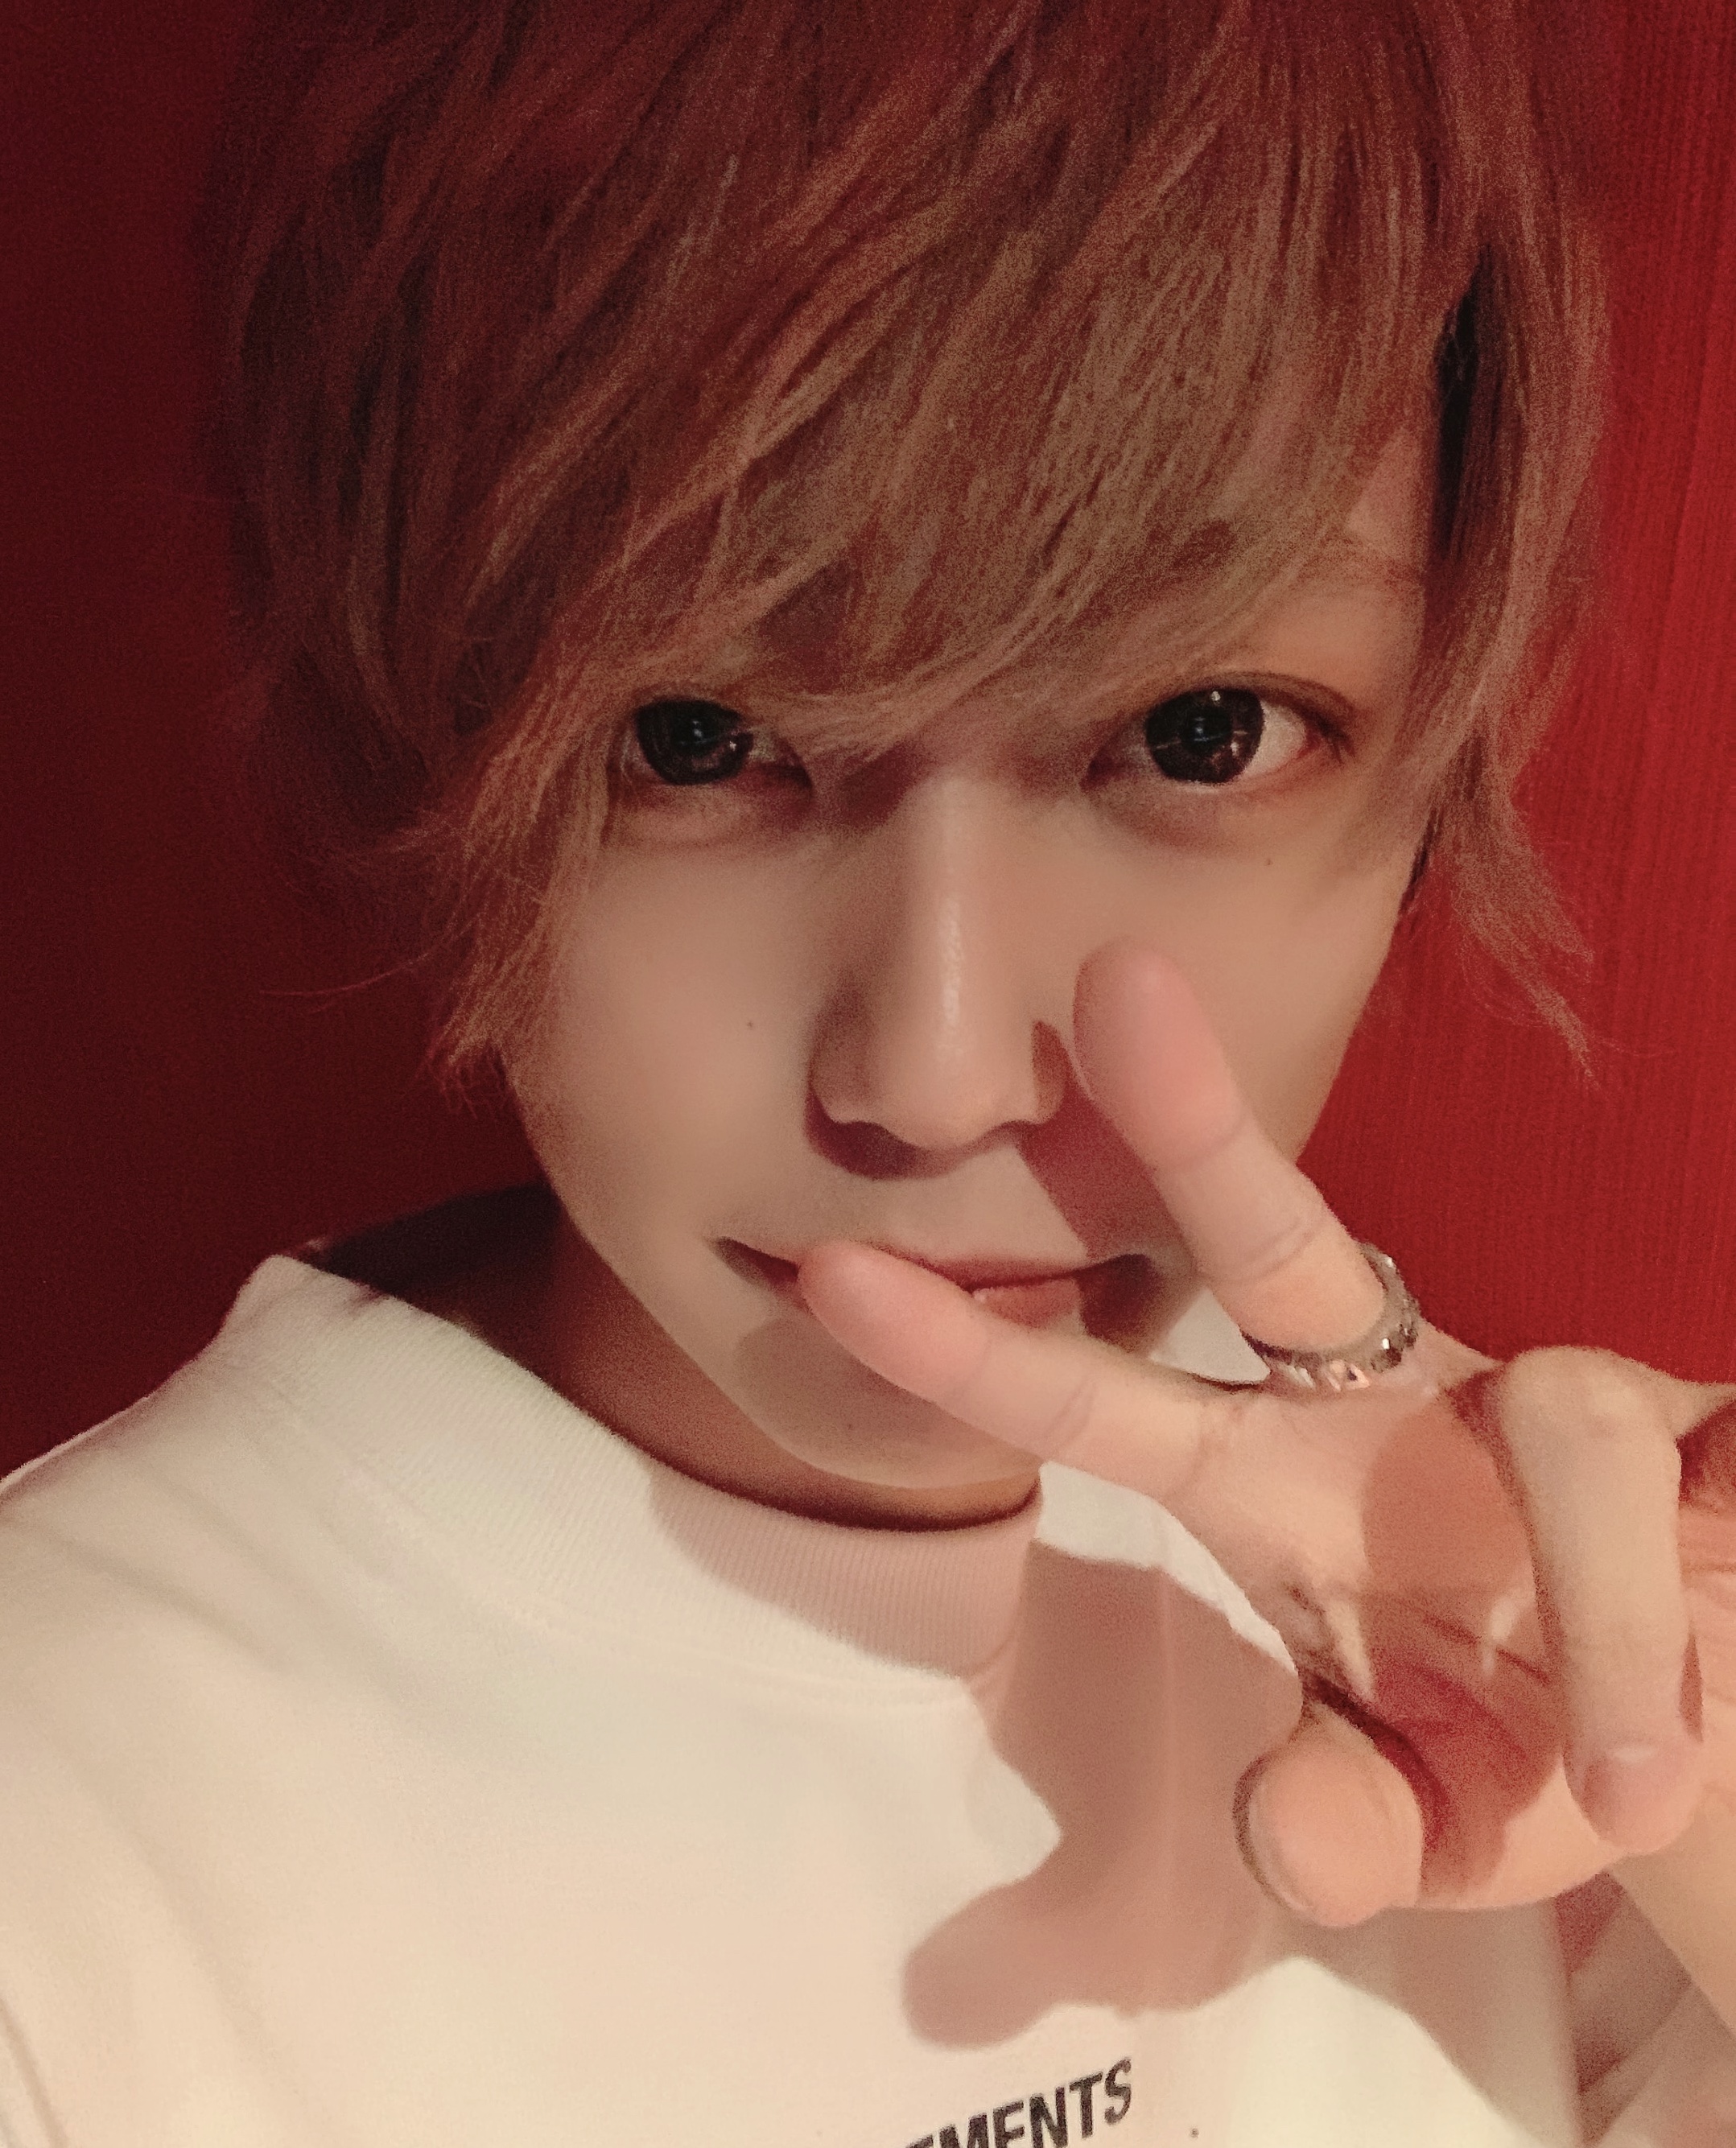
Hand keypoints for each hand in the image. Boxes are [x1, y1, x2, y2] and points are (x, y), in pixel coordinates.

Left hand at [798, 943, 1735, 1926]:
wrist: (1714, 1751)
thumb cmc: (1524, 1752)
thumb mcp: (1422, 1820)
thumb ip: (1336, 1832)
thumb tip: (1283, 1840)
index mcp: (1284, 1489)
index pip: (1109, 1404)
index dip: (979, 1349)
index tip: (830, 1281)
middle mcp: (1399, 1410)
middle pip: (1283, 1242)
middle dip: (1200, 1122)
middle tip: (1114, 987)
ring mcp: (1560, 1402)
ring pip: (1567, 1430)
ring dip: (1611, 1629)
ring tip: (1640, 1785)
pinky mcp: (1709, 1427)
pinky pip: (1705, 1480)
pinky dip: (1699, 1622)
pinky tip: (1728, 1688)